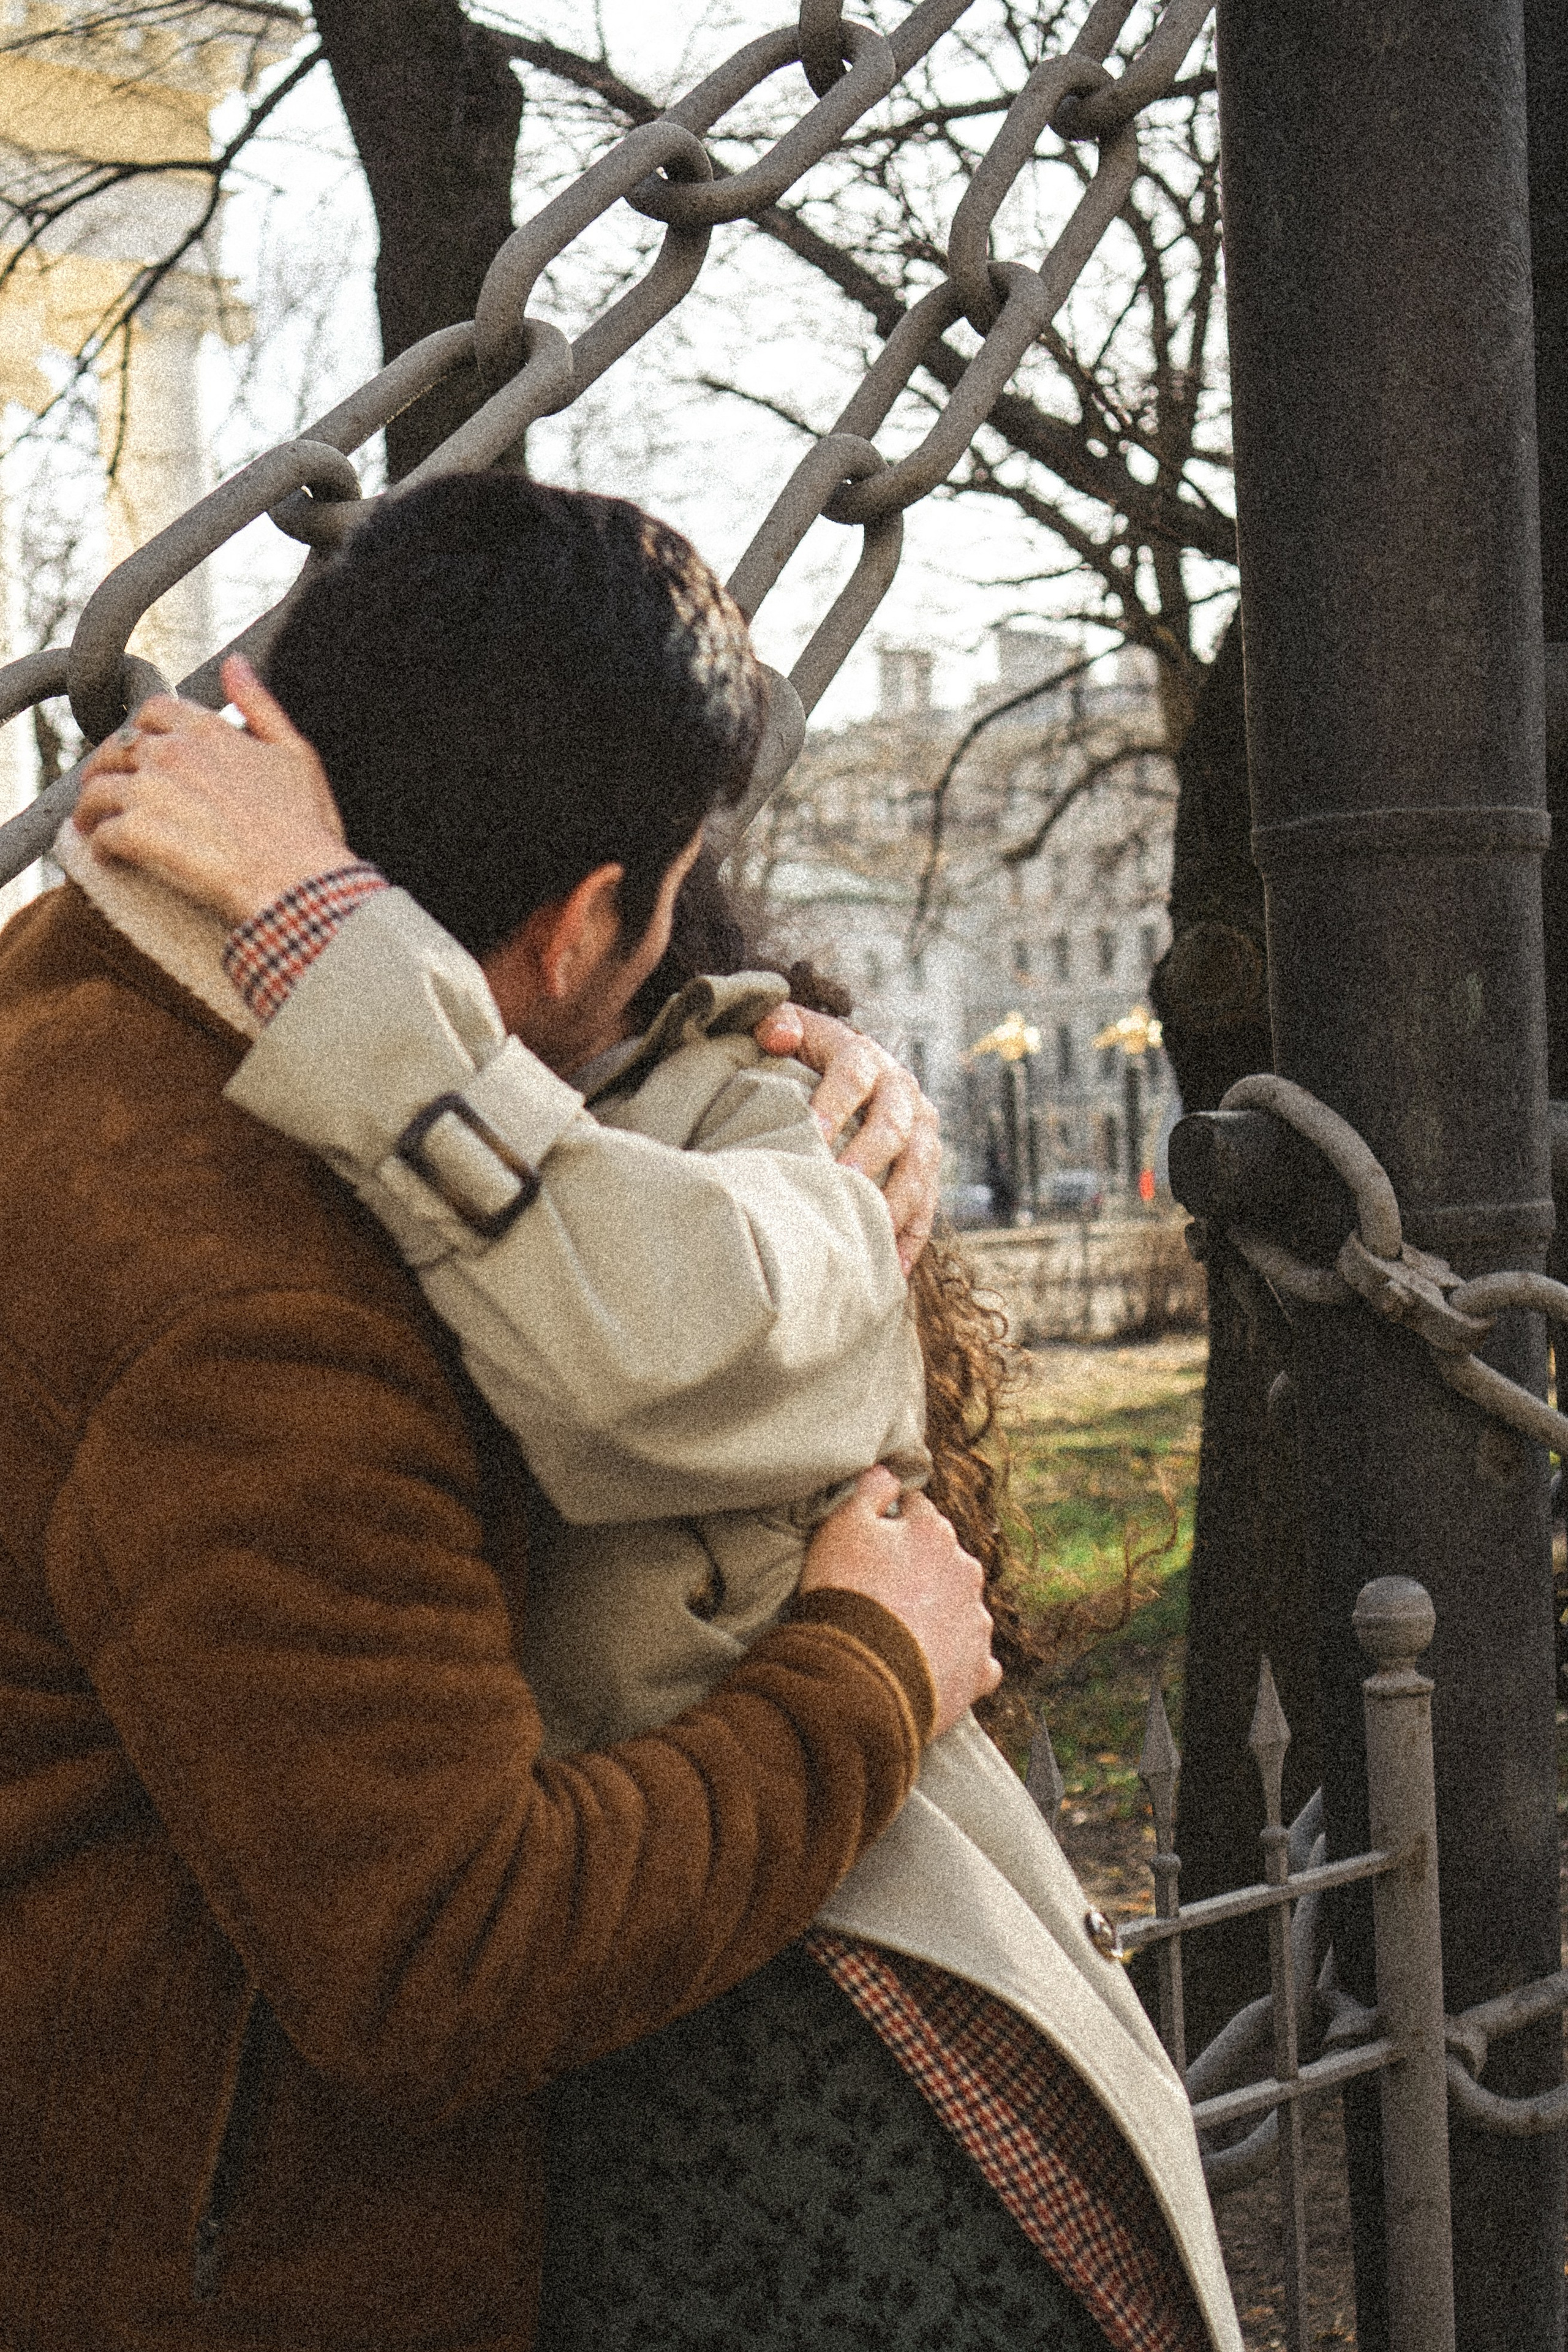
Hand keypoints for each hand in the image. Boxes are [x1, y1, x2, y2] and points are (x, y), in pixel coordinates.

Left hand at [74, 655, 347, 925]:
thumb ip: (260, 705)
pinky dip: (100, 845)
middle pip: (116, 748)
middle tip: (104, 789)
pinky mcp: (138, 832)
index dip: (141, 729)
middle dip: (106, 766)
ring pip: (98, 789)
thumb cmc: (306, 826)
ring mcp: (151, 791)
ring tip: (93, 825)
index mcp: (209, 731)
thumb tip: (236, 664)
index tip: (139, 750)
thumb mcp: (295, 754)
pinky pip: (102, 834)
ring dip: (92, 807)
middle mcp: (173, 753)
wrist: (298, 882)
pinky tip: (109, 858)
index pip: (154, 711)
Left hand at [754, 1003, 940, 1273]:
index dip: (836, 1101)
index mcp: (865, 1055)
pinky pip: (927, 1207)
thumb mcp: (791, 1031)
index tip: (812, 1132)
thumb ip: (779, 1024)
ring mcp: (921, 1132)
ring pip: (919, 1169)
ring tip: (868, 1231)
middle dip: (869, 1156)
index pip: (856, 1072)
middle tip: (841, 1183)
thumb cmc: (803, 1059)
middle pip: (893, 1125)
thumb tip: (777, 1034)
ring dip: (895, 1201)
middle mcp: (903, 1091)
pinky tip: (891, 1272)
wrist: (846, 1073)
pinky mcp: (927, 1169)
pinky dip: (911, 1239)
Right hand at [799, 1467, 1000, 1736]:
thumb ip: (867, 1490)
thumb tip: (889, 1473)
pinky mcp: (979, 1669)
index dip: (889, 1524)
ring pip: (961, 1607)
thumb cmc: (846, 1594)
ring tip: (899, 1636)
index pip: (917, 1510)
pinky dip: (957, 1661)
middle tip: (880, 1593)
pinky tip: (929, 1669)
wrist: (859, 1677)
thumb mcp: (841, 1526)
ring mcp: (976, 1622)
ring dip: (939, 1615)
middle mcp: (967, 1571)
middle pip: (943, 1559)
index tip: (868, 1544)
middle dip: (919, 1569)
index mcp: (934, 1532)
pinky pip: (975, 1660)